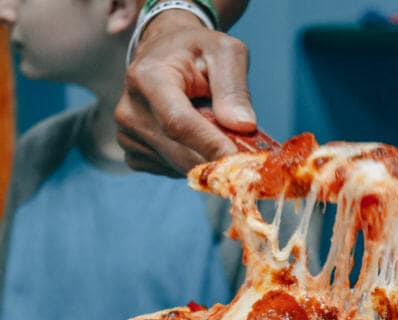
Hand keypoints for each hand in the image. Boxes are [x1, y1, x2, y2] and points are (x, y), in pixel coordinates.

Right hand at [116, 9, 255, 175]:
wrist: (165, 53)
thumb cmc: (198, 50)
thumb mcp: (224, 52)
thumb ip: (233, 87)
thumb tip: (242, 125)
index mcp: (149, 78)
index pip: (178, 123)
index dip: (210, 145)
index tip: (239, 161)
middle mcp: (130, 109)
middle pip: (180, 152)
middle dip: (218, 158)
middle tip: (248, 156)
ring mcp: (128, 134)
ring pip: (179, 166)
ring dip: (207, 159)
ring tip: (218, 133)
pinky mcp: (133, 152)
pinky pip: (171, 171)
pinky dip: (193, 162)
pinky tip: (197, 140)